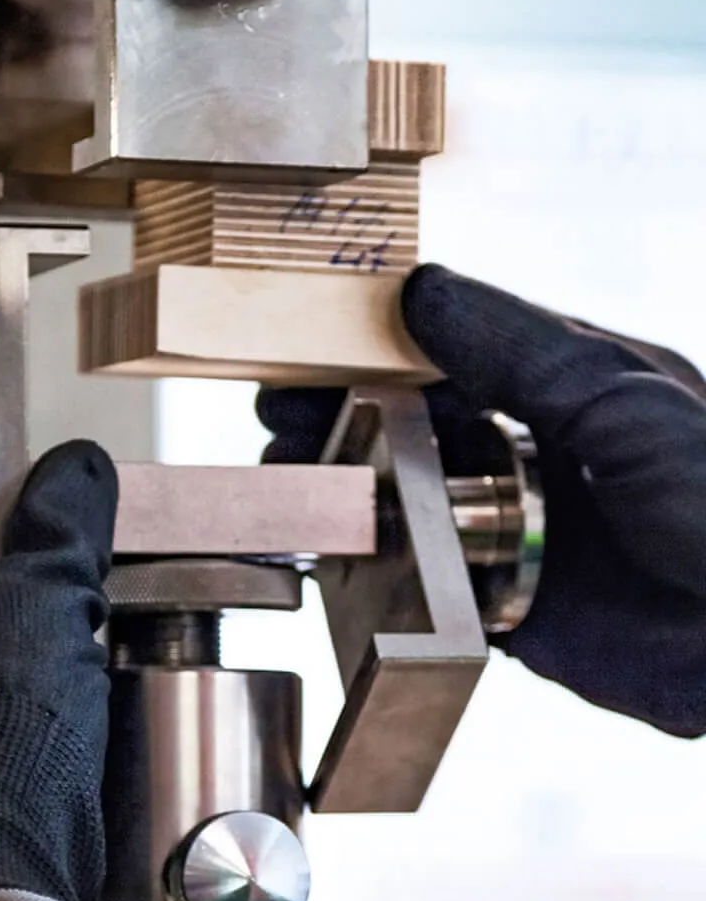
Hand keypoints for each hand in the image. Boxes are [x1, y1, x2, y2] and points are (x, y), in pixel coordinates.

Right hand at [258, 264, 705, 737]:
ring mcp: (519, 533)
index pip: (449, 351)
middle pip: (416, 425)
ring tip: (288, 477)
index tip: (308, 343)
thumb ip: (517, 349)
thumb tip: (421, 289)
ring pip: (410, 502)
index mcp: (567, 387)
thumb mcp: (620, 397)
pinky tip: (329, 553)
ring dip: (348, 488)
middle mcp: (536, 455)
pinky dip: (376, 571)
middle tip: (280, 415)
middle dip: (344, 415)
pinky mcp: (513, 611)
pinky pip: (428, 585)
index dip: (374, 346)